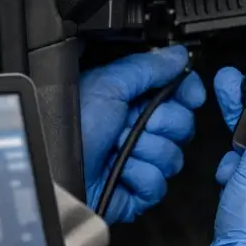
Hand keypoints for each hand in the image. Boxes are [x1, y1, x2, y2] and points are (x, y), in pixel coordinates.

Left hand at [81, 46, 205, 223]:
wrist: (55, 174)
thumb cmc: (69, 128)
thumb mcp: (107, 85)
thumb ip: (147, 67)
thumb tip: (178, 55)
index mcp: (131, 100)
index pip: (178, 92)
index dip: (187, 93)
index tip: (189, 95)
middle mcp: (138, 129)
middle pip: (183, 124)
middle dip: (162, 124)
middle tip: (135, 123)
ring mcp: (141, 160)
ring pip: (174, 156)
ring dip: (146, 152)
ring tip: (119, 150)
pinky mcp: (139, 189)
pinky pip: (160, 183)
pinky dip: (139, 176)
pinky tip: (120, 172)